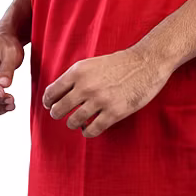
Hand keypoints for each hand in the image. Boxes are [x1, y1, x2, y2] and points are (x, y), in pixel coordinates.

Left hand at [42, 46, 171, 136]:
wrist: (147, 63)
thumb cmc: (120, 63)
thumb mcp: (92, 63)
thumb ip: (76, 77)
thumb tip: (60, 94)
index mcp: (78, 72)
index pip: (51, 92)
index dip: (48, 101)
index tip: (50, 105)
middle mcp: (85, 87)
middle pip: (59, 109)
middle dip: (57, 114)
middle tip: (60, 116)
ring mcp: (99, 101)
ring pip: (73, 121)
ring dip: (73, 124)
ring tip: (77, 122)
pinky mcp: (114, 113)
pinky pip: (92, 130)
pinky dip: (87, 132)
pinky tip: (89, 129)